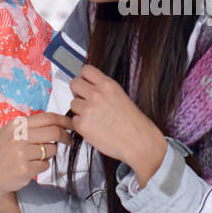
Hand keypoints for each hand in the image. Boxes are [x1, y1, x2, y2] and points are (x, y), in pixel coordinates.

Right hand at [0, 112, 72, 212]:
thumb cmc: (0, 152)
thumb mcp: (10, 132)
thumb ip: (30, 127)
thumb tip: (58, 123)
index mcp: (17, 124)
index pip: (48, 117)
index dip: (64, 120)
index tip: (72, 124)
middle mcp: (19, 136)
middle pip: (54, 132)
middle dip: (66, 136)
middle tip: (69, 141)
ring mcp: (21, 152)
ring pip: (51, 150)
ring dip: (50, 154)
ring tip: (36, 157)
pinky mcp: (24, 168)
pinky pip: (45, 165)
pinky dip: (41, 166)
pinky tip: (29, 167)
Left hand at [68, 65, 167, 183]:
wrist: (138, 142)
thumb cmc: (134, 123)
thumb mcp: (121, 96)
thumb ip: (104, 90)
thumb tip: (90, 88)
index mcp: (108, 85)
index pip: (86, 70)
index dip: (84, 77)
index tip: (85, 83)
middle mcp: (97, 95)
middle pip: (74, 83)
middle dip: (77, 91)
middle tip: (84, 99)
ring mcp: (88, 110)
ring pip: (73, 103)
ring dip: (80, 110)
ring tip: (94, 117)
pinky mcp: (83, 125)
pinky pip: (74, 120)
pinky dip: (81, 124)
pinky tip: (93, 127)